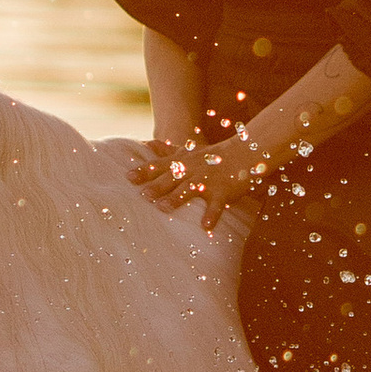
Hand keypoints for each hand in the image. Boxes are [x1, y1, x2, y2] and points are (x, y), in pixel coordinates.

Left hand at [130, 132, 260, 226]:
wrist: (242, 153)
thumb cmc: (212, 156)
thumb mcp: (188, 151)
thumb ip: (166, 151)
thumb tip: (146, 144)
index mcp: (183, 163)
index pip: (160, 166)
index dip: (144, 171)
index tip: (128, 177)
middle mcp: (192, 171)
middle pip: (172, 178)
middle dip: (158, 186)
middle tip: (143, 195)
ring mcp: (207, 181)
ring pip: (189, 190)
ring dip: (176, 199)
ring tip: (164, 208)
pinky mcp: (223, 192)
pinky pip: (216, 205)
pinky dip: (211, 215)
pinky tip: (205, 226)